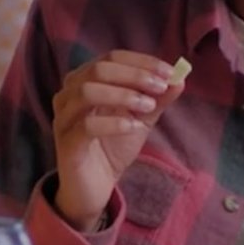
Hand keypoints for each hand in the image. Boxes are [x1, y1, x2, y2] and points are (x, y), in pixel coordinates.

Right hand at [49, 51, 184, 228]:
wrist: (95, 186)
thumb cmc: (113, 147)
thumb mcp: (140, 119)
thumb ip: (157, 100)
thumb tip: (179, 79)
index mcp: (85, 81)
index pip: (111, 58)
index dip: (141, 62)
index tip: (169, 72)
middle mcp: (68, 95)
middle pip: (98, 69)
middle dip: (134, 75)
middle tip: (161, 87)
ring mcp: (64, 118)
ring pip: (87, 92)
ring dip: (123, 95)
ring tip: (148, 106)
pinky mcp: (66, 144)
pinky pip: (86, 126)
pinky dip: (113, 123)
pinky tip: (133, 127)